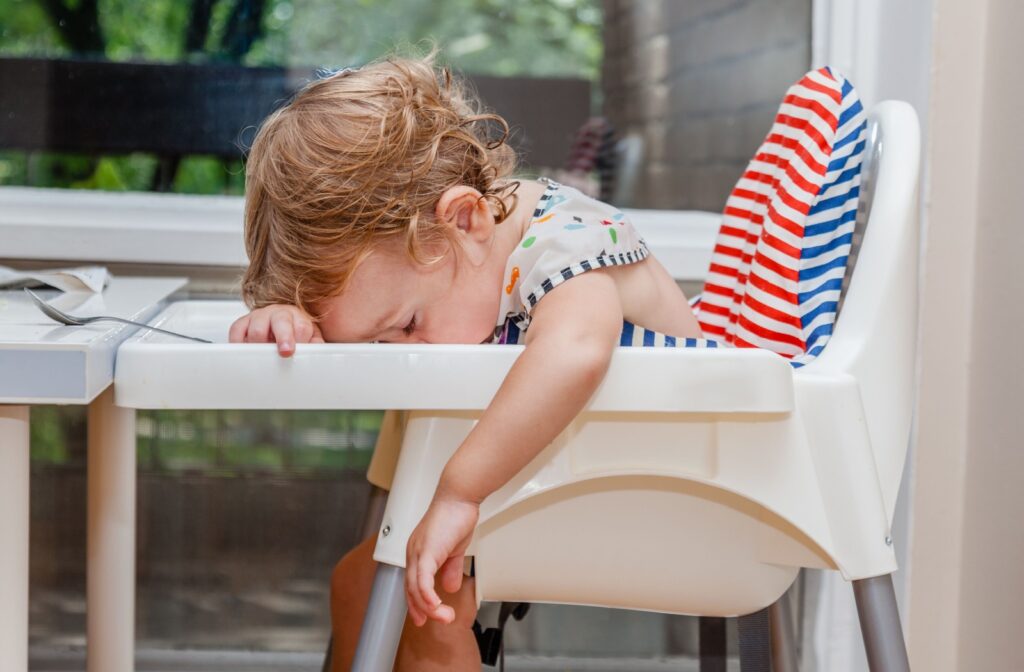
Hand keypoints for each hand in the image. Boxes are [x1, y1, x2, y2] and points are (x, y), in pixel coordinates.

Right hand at [228, 304, 323, 356]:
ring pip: (256, 330)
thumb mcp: (310, 338)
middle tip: (285, 352)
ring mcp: (259, 317)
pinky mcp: (243, 323)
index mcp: (297, 316)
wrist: (280, 325)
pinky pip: (236, 331)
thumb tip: (316, 351)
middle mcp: (278, 314)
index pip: (301, 325)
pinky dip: (239, 343)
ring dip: (261, 346)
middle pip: (280, 322)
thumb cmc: (295, 333)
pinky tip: (246, 352)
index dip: (301, 338)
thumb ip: (315, 344)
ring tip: (265, 357)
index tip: (299, 350)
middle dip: (284, 337)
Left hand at [404, 494, 478, 626]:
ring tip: (445, 616)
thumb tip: (451, 586)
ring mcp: (417, 552)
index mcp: (418, 553)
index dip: (416, 603)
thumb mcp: (454, 549)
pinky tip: (436, 606)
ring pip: (416, 588)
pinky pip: (423, 580)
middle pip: (410, 590)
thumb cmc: (456, 516)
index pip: (412, 584)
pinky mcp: (426, 551)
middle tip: (437, 621)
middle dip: (421, 610)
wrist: (459, 497)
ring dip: (430, 607)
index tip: (424, 617)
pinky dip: (428, 596)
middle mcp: (413, 553)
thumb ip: (451, 568)